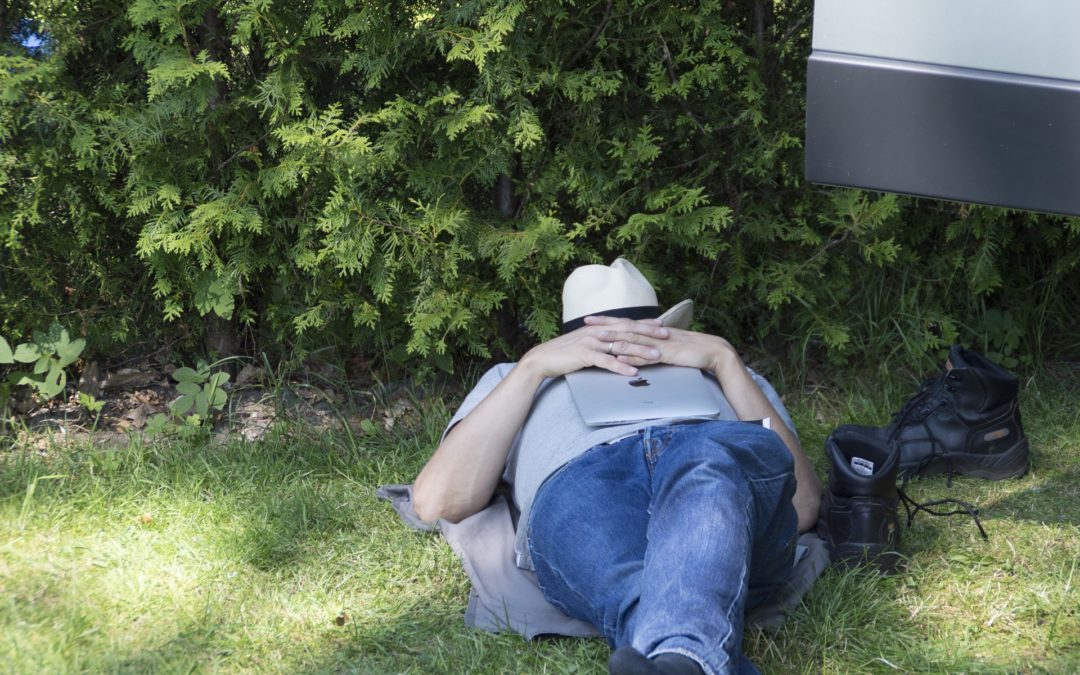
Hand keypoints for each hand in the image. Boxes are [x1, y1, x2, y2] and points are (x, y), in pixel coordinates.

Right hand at [518, 317, 669, 379]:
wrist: (543, 359)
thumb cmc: (564, 353)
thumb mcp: (584, 343)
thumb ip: (600, 341)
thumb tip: (615, 344)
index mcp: (598, 327)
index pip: (625, 323)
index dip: (644, 323)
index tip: (661, 324)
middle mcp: (596, 331)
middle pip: (627, 330)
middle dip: (648, 333)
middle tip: (667, 335)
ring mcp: (590, 342)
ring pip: (620, 345)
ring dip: (640, 351)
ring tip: (657, 356)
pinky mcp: (584, 354)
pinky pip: (606, 360)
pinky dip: (620, 365)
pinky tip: (633, 371)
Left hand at [585, 316, 738, 376]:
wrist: (715, 352)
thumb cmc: (693, 350)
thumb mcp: (669, 346)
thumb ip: (653, 347)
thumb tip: (638, 351)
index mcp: (654, 331)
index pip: (627, 323)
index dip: (609, 320)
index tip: (592, 319)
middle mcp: (655, 333)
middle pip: (625, 326)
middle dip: (605, 324)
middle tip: (586, 322)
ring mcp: (660, 343)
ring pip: (634, 339)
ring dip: (614, 338)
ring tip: (597, 337)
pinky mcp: (668, 354)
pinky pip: (647, 355)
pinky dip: (633, 356)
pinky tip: (620, 357)